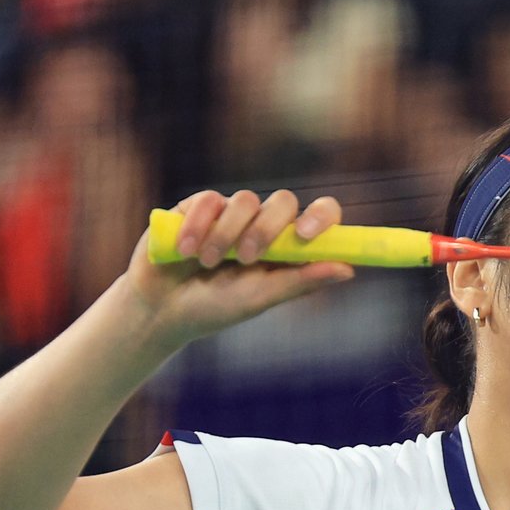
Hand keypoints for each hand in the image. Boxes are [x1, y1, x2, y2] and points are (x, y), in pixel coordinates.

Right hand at [122, 189, 354, 346]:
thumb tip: (349, 270)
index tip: (305, 236)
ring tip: (208, 263)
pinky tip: (184, 250)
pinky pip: (209, 200)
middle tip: (247, 258)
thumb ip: (301, 281)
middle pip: (282, 202)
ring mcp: (230, 213)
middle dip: (266, 229)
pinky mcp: (197, 206)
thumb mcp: (260, 298)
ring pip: (244, 200)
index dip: (320, 217)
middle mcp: (262, 224)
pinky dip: (198, 226)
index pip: (318, 216)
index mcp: (286, 247)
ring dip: (227, 234)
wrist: (160, 309)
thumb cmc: (215, 308)